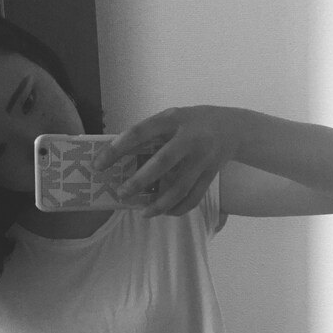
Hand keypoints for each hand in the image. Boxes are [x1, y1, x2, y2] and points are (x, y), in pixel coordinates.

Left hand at [93, 105, 239, 217]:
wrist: (233, 127)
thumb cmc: (191, 123)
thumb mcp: (172, 118)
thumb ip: (150, 135)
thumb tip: (119, 159)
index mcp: (173, 119)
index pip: (140, 132)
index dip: (117, 148)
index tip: (99, 164)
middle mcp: (189, 138)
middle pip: (162, 162)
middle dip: (139, 181)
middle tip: (121, 194)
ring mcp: (202, 158)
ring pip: (180, 187)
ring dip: (159, 203)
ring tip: (143, 213)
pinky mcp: (210, 174)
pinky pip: (193, 197)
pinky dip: (178, 209)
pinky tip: (164, 213)